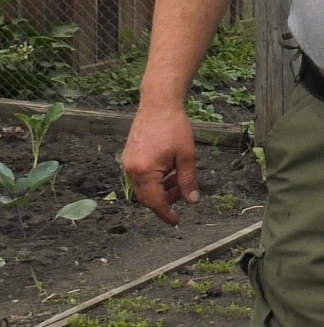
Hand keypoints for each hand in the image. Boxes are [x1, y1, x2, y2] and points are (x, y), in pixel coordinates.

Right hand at [122, 106, 200, 225]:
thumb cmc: (174, 127)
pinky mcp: (129, 156)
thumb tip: (192, 201)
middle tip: (183, 195)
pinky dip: (155, 179)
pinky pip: (141, 176)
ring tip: (179, 180)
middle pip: (146, 197)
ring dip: (161, 189)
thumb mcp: (187, 156)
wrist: (158, 104)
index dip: (166, 214)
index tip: (176, 221)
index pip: (154, 202)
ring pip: (143, 187)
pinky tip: (170, 170)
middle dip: (164, 201)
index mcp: (144, 172)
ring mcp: (128, 163)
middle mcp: (131, 170)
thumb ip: (188, 180)